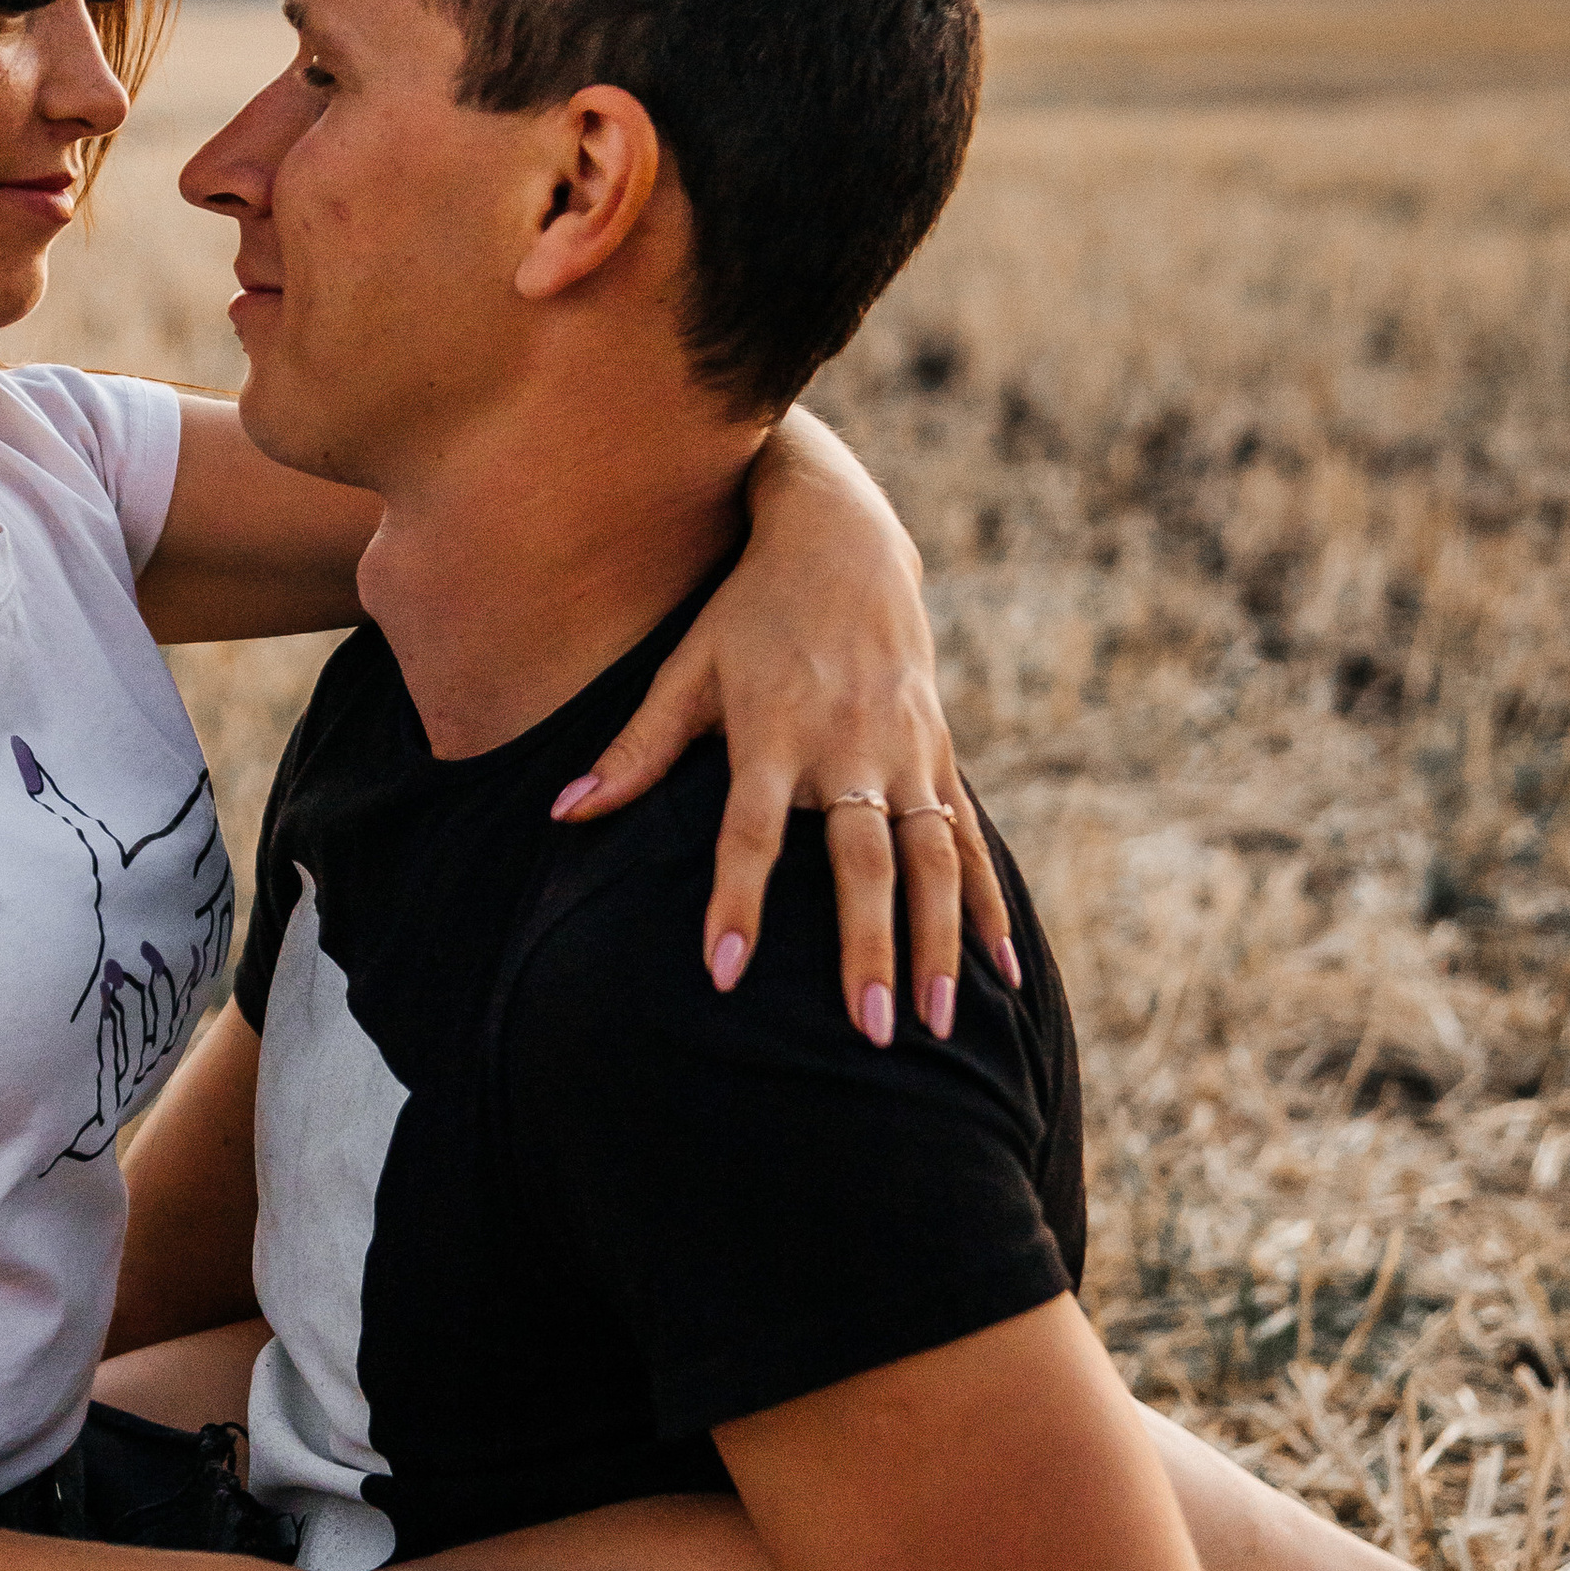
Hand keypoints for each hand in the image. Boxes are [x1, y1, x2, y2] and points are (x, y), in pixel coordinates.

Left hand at [549, 405, 1015, 1039]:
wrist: (843, 540)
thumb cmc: (746, 613)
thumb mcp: (686, 669)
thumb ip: (634, 750)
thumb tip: (562, 814)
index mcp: (773, 731)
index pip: (751, 831)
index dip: (737, 899)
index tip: (726, 971)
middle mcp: (847, 745)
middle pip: (861, 861)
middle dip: (867, 948)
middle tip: (871, 1031)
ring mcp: (903, 750)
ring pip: (931, 860)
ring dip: (938, 944)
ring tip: (941, 1024)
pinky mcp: (938, 752)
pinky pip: (969, 839)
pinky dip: (988, 905)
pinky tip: (1007, 970)